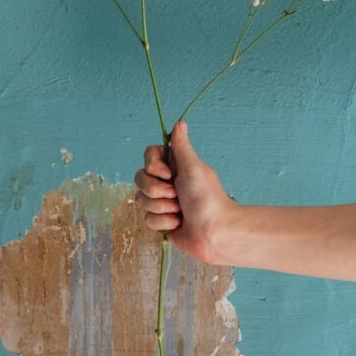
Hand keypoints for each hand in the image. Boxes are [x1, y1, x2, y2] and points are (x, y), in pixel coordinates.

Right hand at [134, 119, 236, 264]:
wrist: (215, 233)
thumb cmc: (207, 199)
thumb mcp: (194, 168)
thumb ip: (182, 147)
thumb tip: (179, 122)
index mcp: (175, 165)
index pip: (149, 156)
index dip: (153, 166)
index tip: (169, 174)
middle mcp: (167, 181)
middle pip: (140, 178)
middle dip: (157, 191)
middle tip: (177, 195)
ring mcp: (162, 201)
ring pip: (142, 200)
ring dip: (163, 208)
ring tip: (181, 211)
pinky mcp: (161, 220)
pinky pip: (147, 219)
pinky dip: (164, 223)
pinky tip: (179, 223)